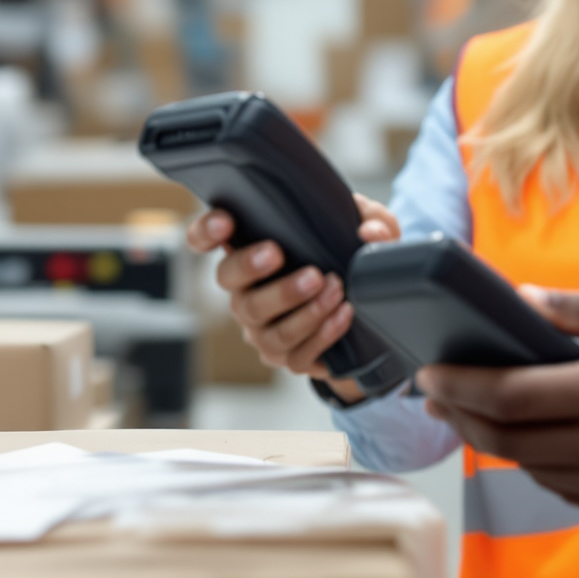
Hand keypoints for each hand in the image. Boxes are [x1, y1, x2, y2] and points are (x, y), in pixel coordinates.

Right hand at [187, 195, 400, 399]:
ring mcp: (261, 326)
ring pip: (262, 321)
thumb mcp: (368, 232)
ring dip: (298, 304)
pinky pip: (294, 353)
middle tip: (278, 254)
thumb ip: (372, 221)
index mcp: (253, 249)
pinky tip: (343, 315)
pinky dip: (321, 333)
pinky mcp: (285, 356)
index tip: (225, 221)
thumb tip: (368, 231)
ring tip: (332, 287)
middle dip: (249, 265)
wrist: (369, 318)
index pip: (207, 238)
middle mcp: (246, 289)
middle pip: (227, 278)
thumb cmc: (352, 263)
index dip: (206, 230)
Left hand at [419, 289, 578, 529]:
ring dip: (498, 443)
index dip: (460, 386)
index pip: (510, 396)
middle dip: (461, 416)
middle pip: (508, 440)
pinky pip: (566, 492)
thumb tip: (520, 298)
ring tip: (477, 414)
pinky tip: (536, 440)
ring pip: (532, 471)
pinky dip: (542, 466)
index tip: (429, 373)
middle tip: (435, 396)